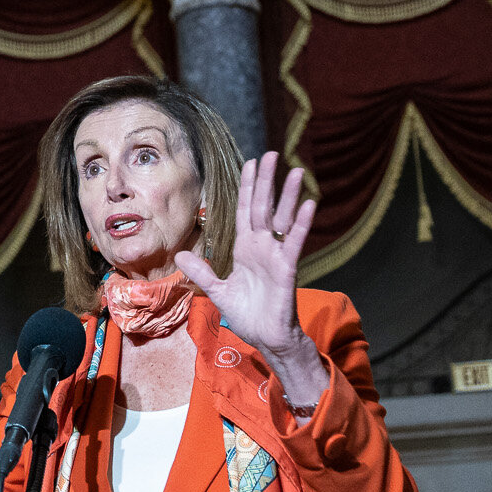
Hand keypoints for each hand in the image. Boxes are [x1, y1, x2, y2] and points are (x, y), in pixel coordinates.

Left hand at [175, 154, 330, 409]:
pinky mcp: (287, 267)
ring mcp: (275, 255)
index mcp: (245, 248)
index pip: (244, 210)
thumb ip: (202, 271)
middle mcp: (261, 246)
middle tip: (271, 154)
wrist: (265, 337)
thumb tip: (182, 254)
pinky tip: (309, 204)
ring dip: (290, 195)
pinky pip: (294, 241)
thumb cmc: (247, 314)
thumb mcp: (217, 290)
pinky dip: (302, 223)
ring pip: (283, 219)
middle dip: (266, 181)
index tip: (251, 163)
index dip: (247, 187)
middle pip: (263, 206)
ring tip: (297, 171)